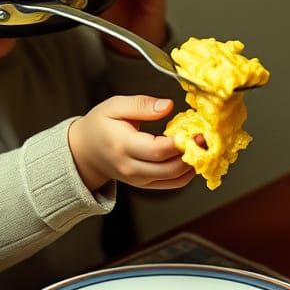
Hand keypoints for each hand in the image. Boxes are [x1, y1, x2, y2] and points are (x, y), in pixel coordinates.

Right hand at [68, 94, 194, 192]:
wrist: (84, 151)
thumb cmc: (99, 125)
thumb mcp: (115, 106)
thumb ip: (142, 105)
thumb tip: (168, 106)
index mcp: (123, 145)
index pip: (158, 150)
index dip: (181, 142)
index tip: (196, 129)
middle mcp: (131, 167)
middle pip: (170, 168)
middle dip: (192, 154)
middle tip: (205, 137)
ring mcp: (138, 179)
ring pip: (174, 179)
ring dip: (192, 164)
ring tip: (201, 146)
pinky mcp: (145, 184)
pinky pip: (171, 184)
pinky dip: (186, 173)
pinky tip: (191, 157)